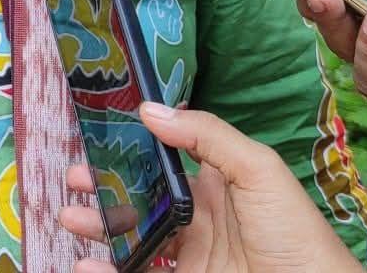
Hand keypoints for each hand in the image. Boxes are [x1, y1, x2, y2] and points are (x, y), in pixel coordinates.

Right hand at [59, 105, 359, 272]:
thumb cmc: (296, 233)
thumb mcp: (258, 170)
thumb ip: (207, 137)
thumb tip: (150, 110)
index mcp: (217, 185)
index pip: (166, 162)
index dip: (132, 152)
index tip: (98, 139)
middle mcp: (198, 220)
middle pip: (141, 201)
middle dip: (104, 189)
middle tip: (72, 179)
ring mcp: (189, 259)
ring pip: (132, 240)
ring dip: (99, 229)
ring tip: (70, 219)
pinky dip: (109, 272)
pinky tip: (89, 265)